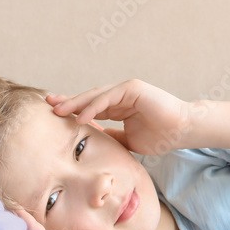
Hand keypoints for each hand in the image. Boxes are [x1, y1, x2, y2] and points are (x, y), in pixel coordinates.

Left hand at [47, 79, 193, 155]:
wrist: (182, 131)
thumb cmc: (160, 136)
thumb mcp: (128, 140)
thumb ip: (112, 136)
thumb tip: (94, 140)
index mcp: (119, 105)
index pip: (91, 107)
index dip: (73, 109)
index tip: (54, 115)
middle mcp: (120, 94)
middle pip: (89, 98)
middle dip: (68, 101)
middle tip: (48, 104)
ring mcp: (126, 89)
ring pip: (96, 96)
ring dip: (76, 103)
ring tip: (58, 111)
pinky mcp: (133, 88)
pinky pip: (108, 98)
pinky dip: (93, 107)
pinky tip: (80, 116)